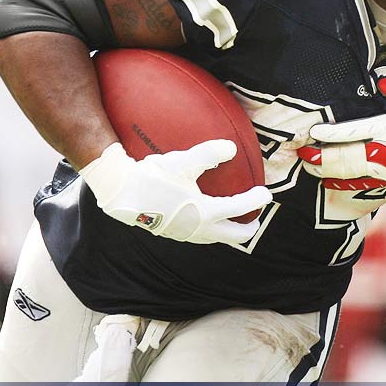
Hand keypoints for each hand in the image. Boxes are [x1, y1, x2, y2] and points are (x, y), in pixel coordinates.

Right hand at [79, 141, 269, 244]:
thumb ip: (208, 154)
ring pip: (217, 238)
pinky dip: (214, 228)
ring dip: (231, 229)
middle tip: (257, 215)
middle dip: (249, 227)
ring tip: (236, 217)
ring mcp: (185, 234)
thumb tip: (232, 148)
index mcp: (205, 214)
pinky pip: (202, 235)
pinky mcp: (173, 233)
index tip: (266, 194)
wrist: (119, 192)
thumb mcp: (181, 162)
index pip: (240, 209)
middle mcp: (198, 229)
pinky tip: (207, 216)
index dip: (256, 201)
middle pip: (235, 236)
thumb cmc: (151, 176)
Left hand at [303, 78, 385, 188]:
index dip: (329, 134)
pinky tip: (331, 183)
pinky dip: (343, 183)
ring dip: (327, 170)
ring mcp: (384, 169)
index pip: (350, 132)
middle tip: (302, 154)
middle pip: (342, 157)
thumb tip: (382, 81)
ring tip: (310, 168)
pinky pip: (361, 184)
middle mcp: (381, 152)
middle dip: (319, 157)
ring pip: (348, 173)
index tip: (312, 133)